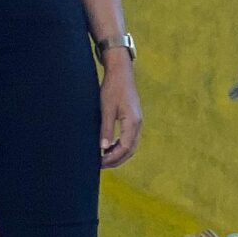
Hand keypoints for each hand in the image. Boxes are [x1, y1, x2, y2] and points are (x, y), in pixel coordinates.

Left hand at [100, 50, 141, 167]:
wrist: (121, 71)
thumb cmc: (113, 87)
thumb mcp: (106, 108)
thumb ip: (106, 129)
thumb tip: (103, 148)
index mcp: (132, 122)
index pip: (124, 148)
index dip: (112, 158)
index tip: (99, 163)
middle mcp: (137, 124)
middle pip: (130, 150)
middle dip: (116, 160)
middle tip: (100, 165)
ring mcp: (137, 121)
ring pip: (130, 145)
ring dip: (118, 154)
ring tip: (103, 158)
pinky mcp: (133, 119)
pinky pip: (129, 138)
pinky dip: (120, 145)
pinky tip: (109, 146)